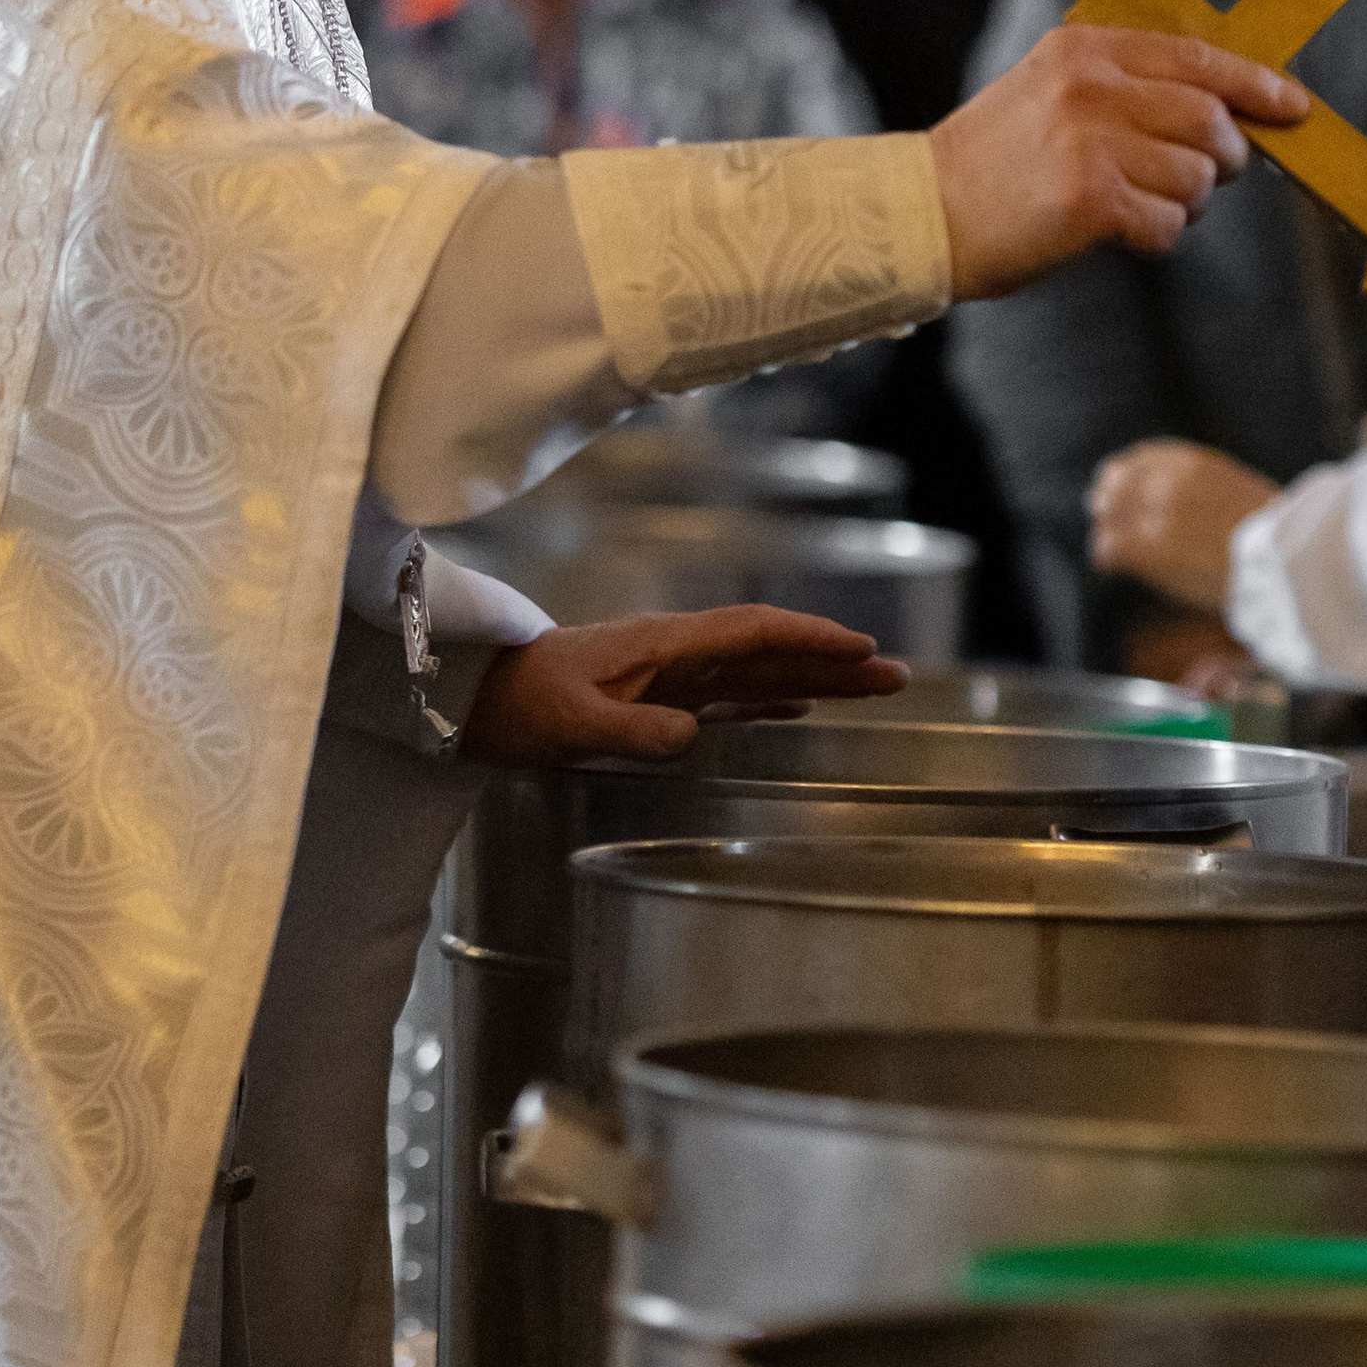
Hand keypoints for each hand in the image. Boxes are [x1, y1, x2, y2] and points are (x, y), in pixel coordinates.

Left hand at [459, 607, 908, 766]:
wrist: (471, 695)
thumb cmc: (517, 702)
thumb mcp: (571, 721)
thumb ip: (631, 730)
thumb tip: (694, 735)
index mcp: (661, 644)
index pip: (750, 632)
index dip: (807, 637)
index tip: (859, 648)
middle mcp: (674, 651)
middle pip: (768, 647)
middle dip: (832, 657)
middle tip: (896, 674)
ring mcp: (667, 672)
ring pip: (756, 668)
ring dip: (812, 674)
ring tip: (870, 687)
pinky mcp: (655, 695)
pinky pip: (729, 691)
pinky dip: (770, 694)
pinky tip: (796, 705)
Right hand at [929, 29, 1307, 302]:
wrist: (923, 214)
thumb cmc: (996, 163)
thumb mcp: (1051, 92)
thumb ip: (1127, 87)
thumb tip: (1226, 109)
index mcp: (1084, 49)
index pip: (1195, 58)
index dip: (1255, 83)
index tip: (1293, 105)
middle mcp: (1090, 86)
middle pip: (1211, 118)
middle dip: (1226, 156)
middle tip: (1206, 176)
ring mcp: (1090, 140)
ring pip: (1197, 176)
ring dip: (1185, 202)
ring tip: (1139, 204)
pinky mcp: (1089, 199)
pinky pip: (1167, 224)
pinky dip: (1157, 237)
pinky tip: (1118, 232)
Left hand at [1089, 440, 1277, 608]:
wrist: (1286, 562)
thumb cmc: (1277, 536)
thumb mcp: (1239, 491)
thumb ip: (1205, 487)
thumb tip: (1189, 500)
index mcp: (1195, 464)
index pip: (1141, 459)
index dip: (1124, 474)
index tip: (1116, 485)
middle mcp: (1171, 482)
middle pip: (1117, 482)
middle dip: (1109, 500)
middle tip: (1103, 514)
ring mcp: (1159, 514)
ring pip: (1109, 514)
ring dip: (1107, 528)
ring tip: (1107, 546)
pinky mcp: (1151, 549)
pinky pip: (1110, 548)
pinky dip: (1105, 555)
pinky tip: (1108, 564)